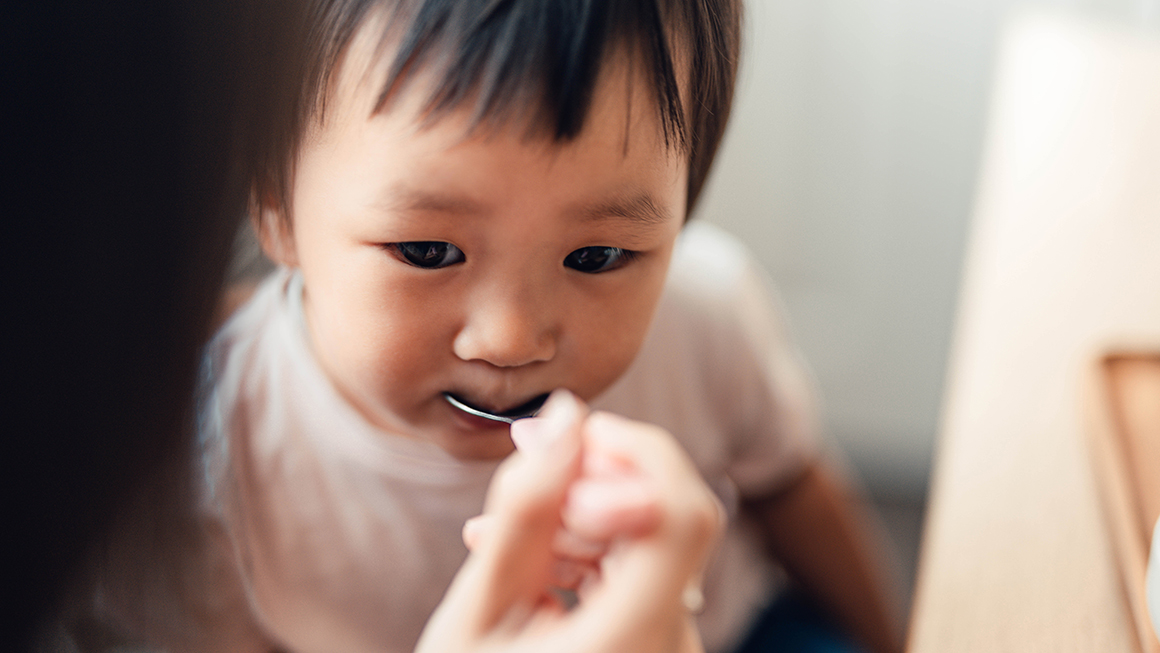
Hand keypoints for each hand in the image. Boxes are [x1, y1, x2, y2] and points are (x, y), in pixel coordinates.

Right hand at [415, 391, 722, 652]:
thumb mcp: (475, 616)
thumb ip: (526, 510)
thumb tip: (570, 415)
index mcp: (632, 638)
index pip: (680, 509)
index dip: (631, 453)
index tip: (562, 442)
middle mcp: (672, 646)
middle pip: (673, 515)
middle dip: (598, 479)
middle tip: (522, 476)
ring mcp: (671, 651)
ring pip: (653, 540)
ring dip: (584, 518)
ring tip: (498, 540)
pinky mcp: (659, 650)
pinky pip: (643, 577)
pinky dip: (591, 556)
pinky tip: (529, 572)